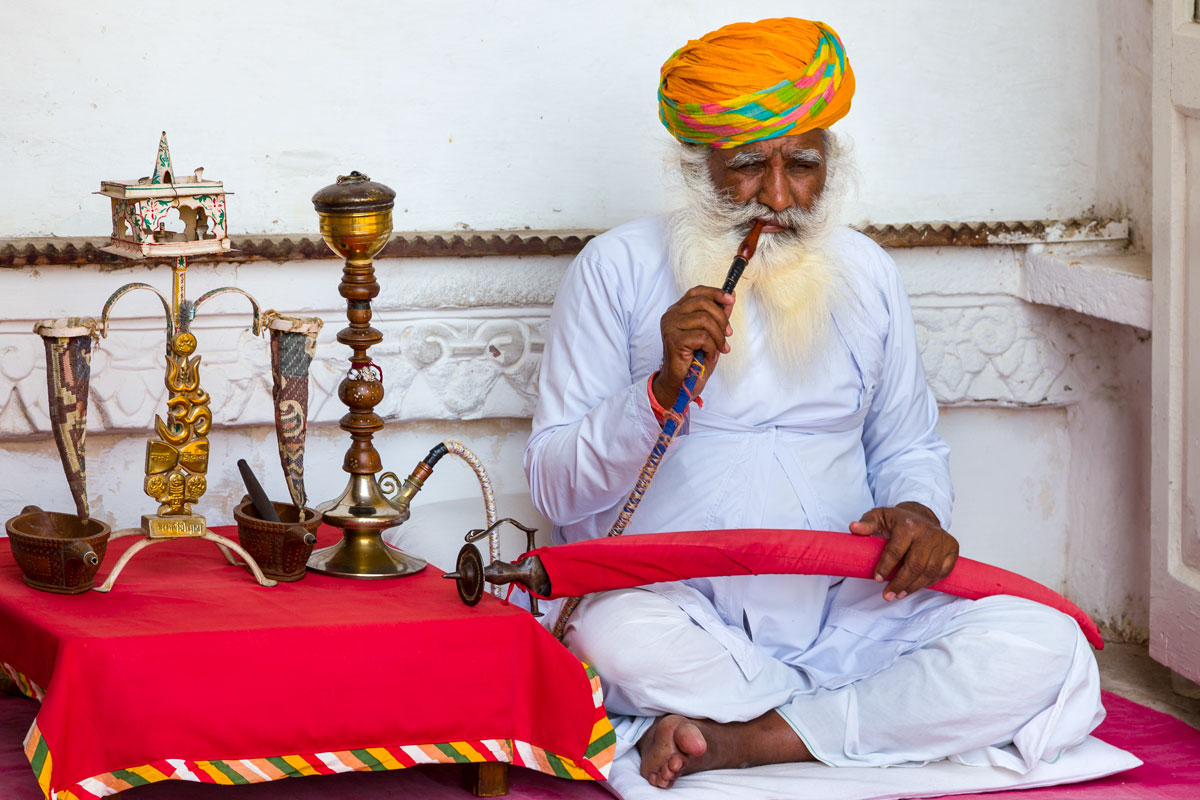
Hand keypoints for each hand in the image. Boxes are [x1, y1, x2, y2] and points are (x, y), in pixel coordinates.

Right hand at [653, 286, 734, 408]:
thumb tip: (731, 297)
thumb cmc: (694, 360)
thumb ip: (718, 316)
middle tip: (728, 334)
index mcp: (678, 310)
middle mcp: (671, 315)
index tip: (730, 299)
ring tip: (721, 348)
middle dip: (722, 318)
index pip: (696, 292)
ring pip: (705, 320)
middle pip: (703, 303)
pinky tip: (709, 355)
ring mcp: (670, 326)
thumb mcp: (711, 334)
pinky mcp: (674, 339)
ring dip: (718, 336)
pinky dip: (712, 347)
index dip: (715, 293)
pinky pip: (702, 336)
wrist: (681, 383)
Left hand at [849, 502, 958, 600]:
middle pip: (914, 565)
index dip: (885, 567)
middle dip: (899, 583)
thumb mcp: (878, 517)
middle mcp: (928, 532)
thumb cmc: (897, 520)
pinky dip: (929, 582)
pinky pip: (942, 572)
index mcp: (908, 524)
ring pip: (929, 571)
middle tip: (888, 595)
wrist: (921, 515)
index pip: (895, 551)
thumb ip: (866, 524)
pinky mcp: (953, 548)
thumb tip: (853, 528)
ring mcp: (943, 540)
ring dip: (913, 586)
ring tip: (900, 593)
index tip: (876, 579)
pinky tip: (916, 586)